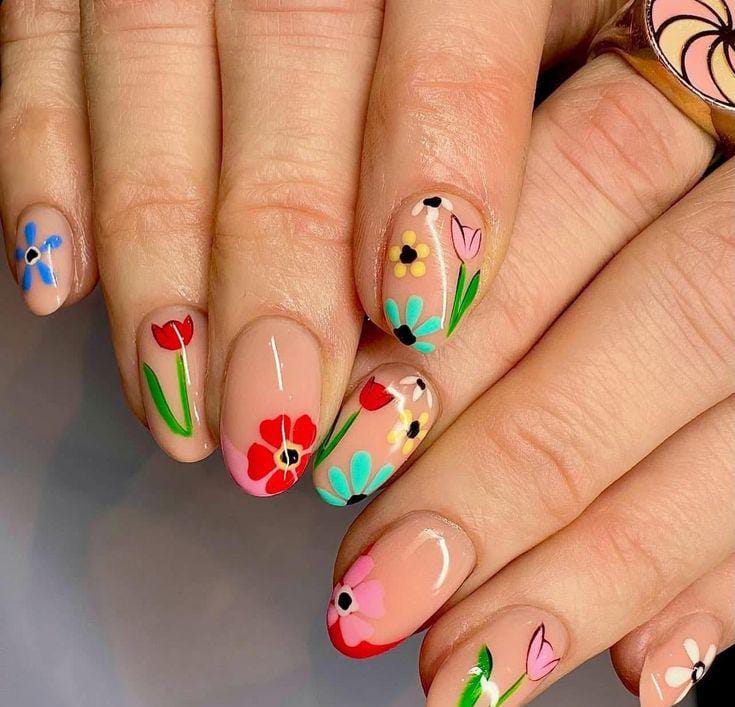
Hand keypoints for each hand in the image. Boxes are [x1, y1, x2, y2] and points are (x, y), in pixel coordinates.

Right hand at [0, 0, 623, 472]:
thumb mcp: (555, 11)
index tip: (419, 324)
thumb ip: (509, 111)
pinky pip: (38, 41)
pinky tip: (57, 283)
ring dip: (157, 262)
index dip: (433, 172)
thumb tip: (447, 296)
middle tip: (277, 423)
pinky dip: (40, 163)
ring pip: (148, 75)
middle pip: (286, 73)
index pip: (448, 35)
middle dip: (276, 270)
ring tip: (175, 404)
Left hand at [323, 50, 733, 706]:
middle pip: (661, 330)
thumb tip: (383, 322)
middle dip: (512, 472)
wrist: (721, 89)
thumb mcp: (551, 61)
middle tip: (386, 584)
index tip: (345, 445)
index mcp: (705, 59)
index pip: (580, 193)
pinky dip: (721, 578)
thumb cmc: (615, 77)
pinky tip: (650, 668)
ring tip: (474, 661)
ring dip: (601, 563)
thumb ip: (493, 167)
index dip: (463, 333)